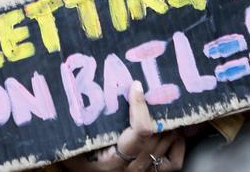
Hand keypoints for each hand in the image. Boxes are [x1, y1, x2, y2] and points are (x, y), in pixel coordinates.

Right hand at [63, 82, 185, 171]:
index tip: (135, 86)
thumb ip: (77, 128)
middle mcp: (134, 167)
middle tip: (152, 86)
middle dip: (157, 108)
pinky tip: (171, 130)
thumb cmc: (79, 166)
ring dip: (166, 121)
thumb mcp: (72, 150)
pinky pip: (174, 160)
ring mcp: (145, 171)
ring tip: (160, 101)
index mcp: (115, 160)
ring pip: (167, 142)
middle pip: (157, 134)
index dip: (141, 107)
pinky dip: (177, 143)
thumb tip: (76, 99)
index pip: (140, 132)